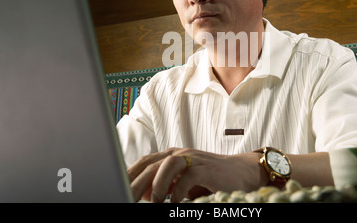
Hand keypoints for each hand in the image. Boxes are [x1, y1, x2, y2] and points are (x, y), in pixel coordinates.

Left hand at [127, 147, 267, 202]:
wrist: (241, 172)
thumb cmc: (209, 179)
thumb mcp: (182, 182)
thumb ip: (163, 185)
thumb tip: (143, 194)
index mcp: (170, 156)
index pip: (144, 162)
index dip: (128, 174)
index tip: (116, 185)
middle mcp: (179, 154)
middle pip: (151, 164)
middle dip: (135, 182)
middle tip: (125, 197)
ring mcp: (193, 158)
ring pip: (167, 164)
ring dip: (157, 184)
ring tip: (152, 201)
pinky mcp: (206, 167)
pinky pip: (188, 176)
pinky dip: (178, 191)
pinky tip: (173, 203)